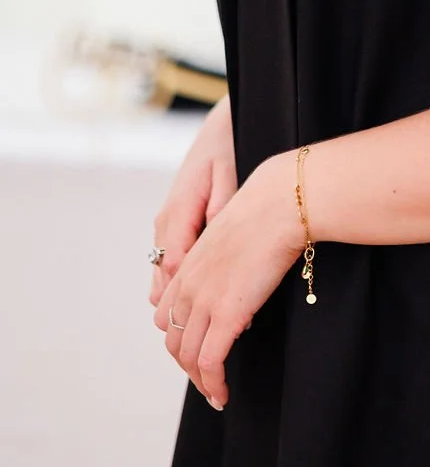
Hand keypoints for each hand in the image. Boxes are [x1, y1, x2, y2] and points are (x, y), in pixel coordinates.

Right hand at [149, 93, 236, 310]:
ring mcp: (167, 227)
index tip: (216, 318)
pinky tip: (204, 303)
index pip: (174, 266)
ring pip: (163, 277)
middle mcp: (166, 223)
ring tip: (208, 330)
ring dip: (180, 302)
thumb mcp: (228, 173)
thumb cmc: (226, 150)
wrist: (218, 130)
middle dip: (184, 310)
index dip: (191, 297)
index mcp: (177, 211)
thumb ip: (220, 207)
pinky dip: (181, 287)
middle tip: (211, 336)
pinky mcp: (174, 228)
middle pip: (164, 280)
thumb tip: (213, 238)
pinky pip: (169, 267)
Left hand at [153, 151, 304, 409]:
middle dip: (188, 365)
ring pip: (188, 357)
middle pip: (174, 341)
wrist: (281, 204)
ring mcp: (204, 301)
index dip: (180, 338)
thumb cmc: (269, 211)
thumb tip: (238, 270)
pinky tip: (224, 394)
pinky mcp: (226, 315)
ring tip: (217, 393)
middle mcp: (188, 285)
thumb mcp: (233, 232)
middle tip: (209, 379)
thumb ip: (225, 256)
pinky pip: (210, 363)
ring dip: (201, 381)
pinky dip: (213, 384)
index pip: (167, 315)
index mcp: (188, 265)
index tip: (199, 350)